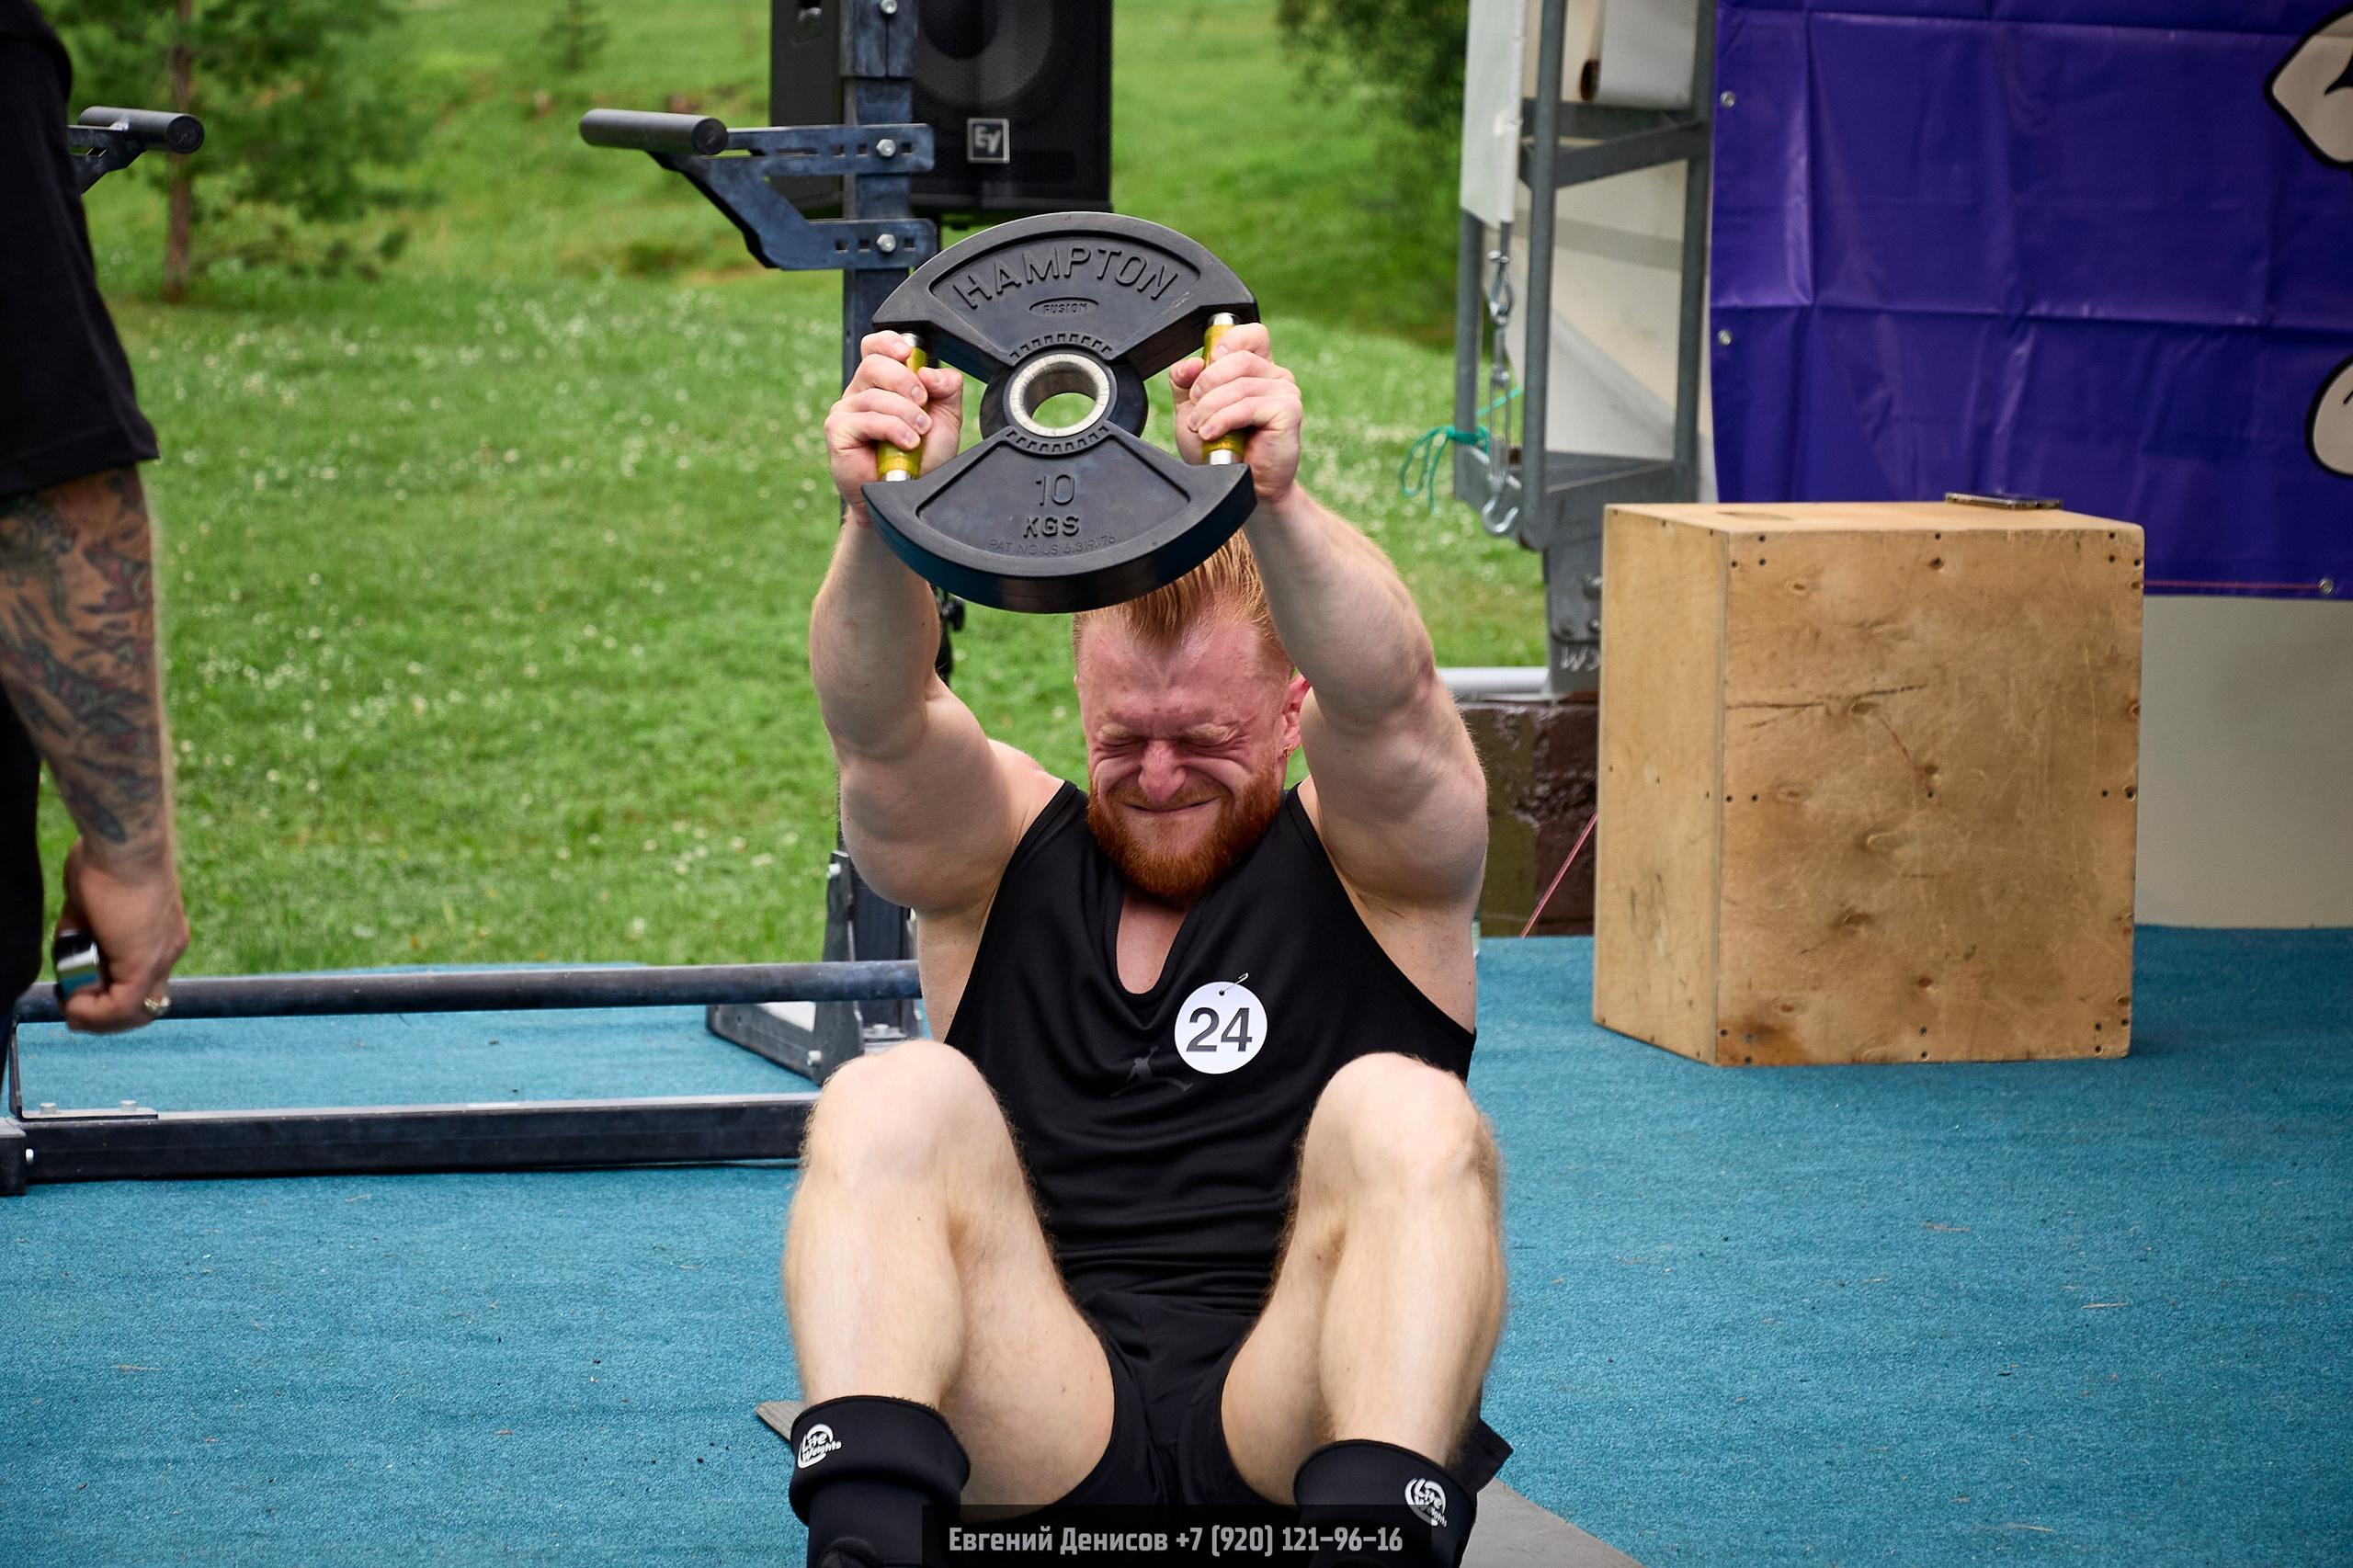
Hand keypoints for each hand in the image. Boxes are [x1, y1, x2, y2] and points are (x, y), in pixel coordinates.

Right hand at [55, 837, 187, 1032]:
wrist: (122, 844)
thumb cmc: (103, 862)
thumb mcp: (89, 909)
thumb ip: (85, 937)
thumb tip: (71, 962)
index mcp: (159, 935)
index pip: (144, 983)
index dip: (112, 1000)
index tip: (79, 998)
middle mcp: (167, 949)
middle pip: (144, 1004)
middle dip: (105, 1015)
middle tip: (73, 1009)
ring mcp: (160, 957)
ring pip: (135, 1011)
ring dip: (97, 1016)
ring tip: (71, 1007)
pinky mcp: (145, 961)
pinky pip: (122, 1006)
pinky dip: (94, 1012)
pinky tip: (74, 1004)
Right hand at [825, 332, 966, 526]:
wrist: (908, 494)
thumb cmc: (922, 458)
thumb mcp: (945, 418)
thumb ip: (946, 389)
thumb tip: (930, 372)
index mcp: (883, 382)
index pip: (875, 347)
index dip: (889, 342)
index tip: (908, 353)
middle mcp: (861, 391)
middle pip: (874, 363)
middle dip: (904, 380)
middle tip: (923, 403)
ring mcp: (846, 410)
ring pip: (874, 394)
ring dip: (905, 413)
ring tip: (920, 433)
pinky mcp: (837, 430)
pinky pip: (865, 419)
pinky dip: (892, 429)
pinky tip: (906, 443)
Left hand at [1168, 321, 1302, 506]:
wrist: (1244, 485)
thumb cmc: (1223, 449)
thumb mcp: (1193, 410)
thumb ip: (1184, 382)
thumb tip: (1189, 364)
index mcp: (1257, 367)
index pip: (1250, 334)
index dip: (1224, 344)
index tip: (1203, 369)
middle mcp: (1275, 375)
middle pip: (1237, 357)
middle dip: (1206, 383)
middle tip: (1194, 410)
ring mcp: (1285, 391)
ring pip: (1239, 383)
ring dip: (1209, 407)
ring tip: (1200, 428)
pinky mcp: (1288, 411)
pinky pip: (1248, 405)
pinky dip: (1223, 420)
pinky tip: (1212, 434)